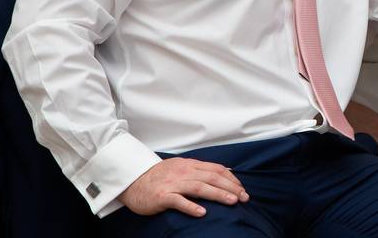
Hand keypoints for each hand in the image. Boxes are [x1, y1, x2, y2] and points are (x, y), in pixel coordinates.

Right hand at [118, 157, 248, 217]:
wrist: (133, 180)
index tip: (242, 189)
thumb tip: (225, 172)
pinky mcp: (162, 196)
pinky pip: (179, 201)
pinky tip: (202, 213)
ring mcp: (173, 184)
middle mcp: (184, 172)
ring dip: (218, 194)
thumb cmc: (160, 176)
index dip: (232, 179)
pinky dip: (191, 206)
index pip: (217, 169)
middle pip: (212, 178)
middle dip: (231, 187)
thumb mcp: (182, 167)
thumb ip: (201, 170)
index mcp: (191, 165)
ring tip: (231, 202)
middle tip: (243, 198)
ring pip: (200, 187)